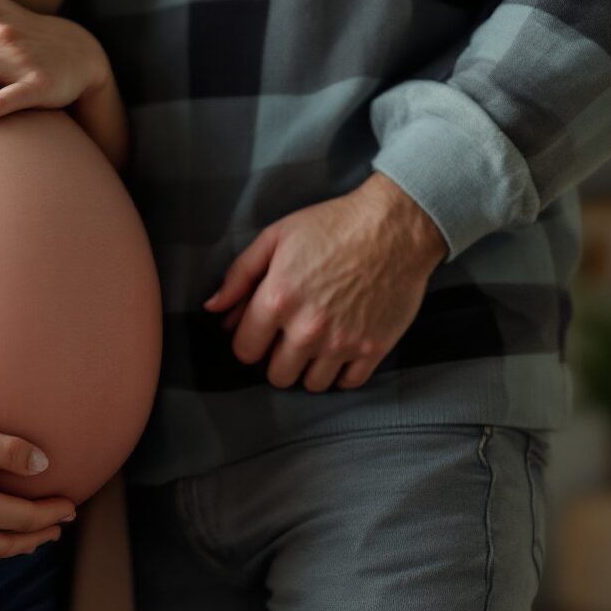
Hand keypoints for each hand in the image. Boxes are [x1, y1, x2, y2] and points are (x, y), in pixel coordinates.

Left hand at [202, 172, 447, 391]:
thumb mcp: (276, 237)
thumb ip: (239, 275)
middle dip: (276, 359)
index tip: (259, 333)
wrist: (396, 226)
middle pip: (277, 376)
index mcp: (277, 300)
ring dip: (308, 369)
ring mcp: (342, 342)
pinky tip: (340, 350)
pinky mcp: (373, 348)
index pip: (244, 351)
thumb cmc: (333, 226)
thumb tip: (214, 308)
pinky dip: (341, 372)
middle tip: (288, 339)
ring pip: (311, 385)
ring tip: (315, 344)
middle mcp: (307, 329)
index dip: (248, 342)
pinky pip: (348, 383)